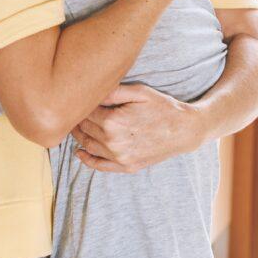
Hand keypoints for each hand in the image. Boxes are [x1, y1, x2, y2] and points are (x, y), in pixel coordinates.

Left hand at [71, 83, 203, 172]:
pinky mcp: (127, 166)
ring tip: (75, 127)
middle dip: (77, 119)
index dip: (81, 105)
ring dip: (79, 137)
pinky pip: (100, 166)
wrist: (185, 130)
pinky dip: (87, 160)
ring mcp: (120, 157)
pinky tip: (80, 153)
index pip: (86, 112)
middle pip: (85, 130)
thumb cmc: (163, 107)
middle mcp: (113, 142)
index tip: (77, 98)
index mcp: (113, 121)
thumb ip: (112, 91)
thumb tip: (91, 91)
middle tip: (73, 110)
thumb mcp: (139, 92)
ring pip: (89, 146)